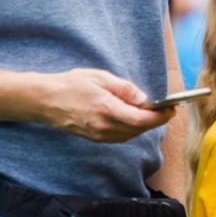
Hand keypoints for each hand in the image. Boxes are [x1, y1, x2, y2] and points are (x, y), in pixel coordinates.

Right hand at [37, 69, 172, 142]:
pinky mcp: (94, 138)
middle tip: (165, 110)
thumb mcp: (100, 77)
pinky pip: (120, 137)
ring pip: (131, 135)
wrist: (44, 100)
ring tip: (150, 112)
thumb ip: (124, 89)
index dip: (160, 117)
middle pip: (139, 129)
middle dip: (155, 121)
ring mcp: (98, 135)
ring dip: (144, 126)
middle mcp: (104, 127)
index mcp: (107, 110)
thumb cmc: (71, 84)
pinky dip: (131, 129)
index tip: (171, 109)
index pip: (142, 120)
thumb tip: (145, 99)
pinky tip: (132, 118)